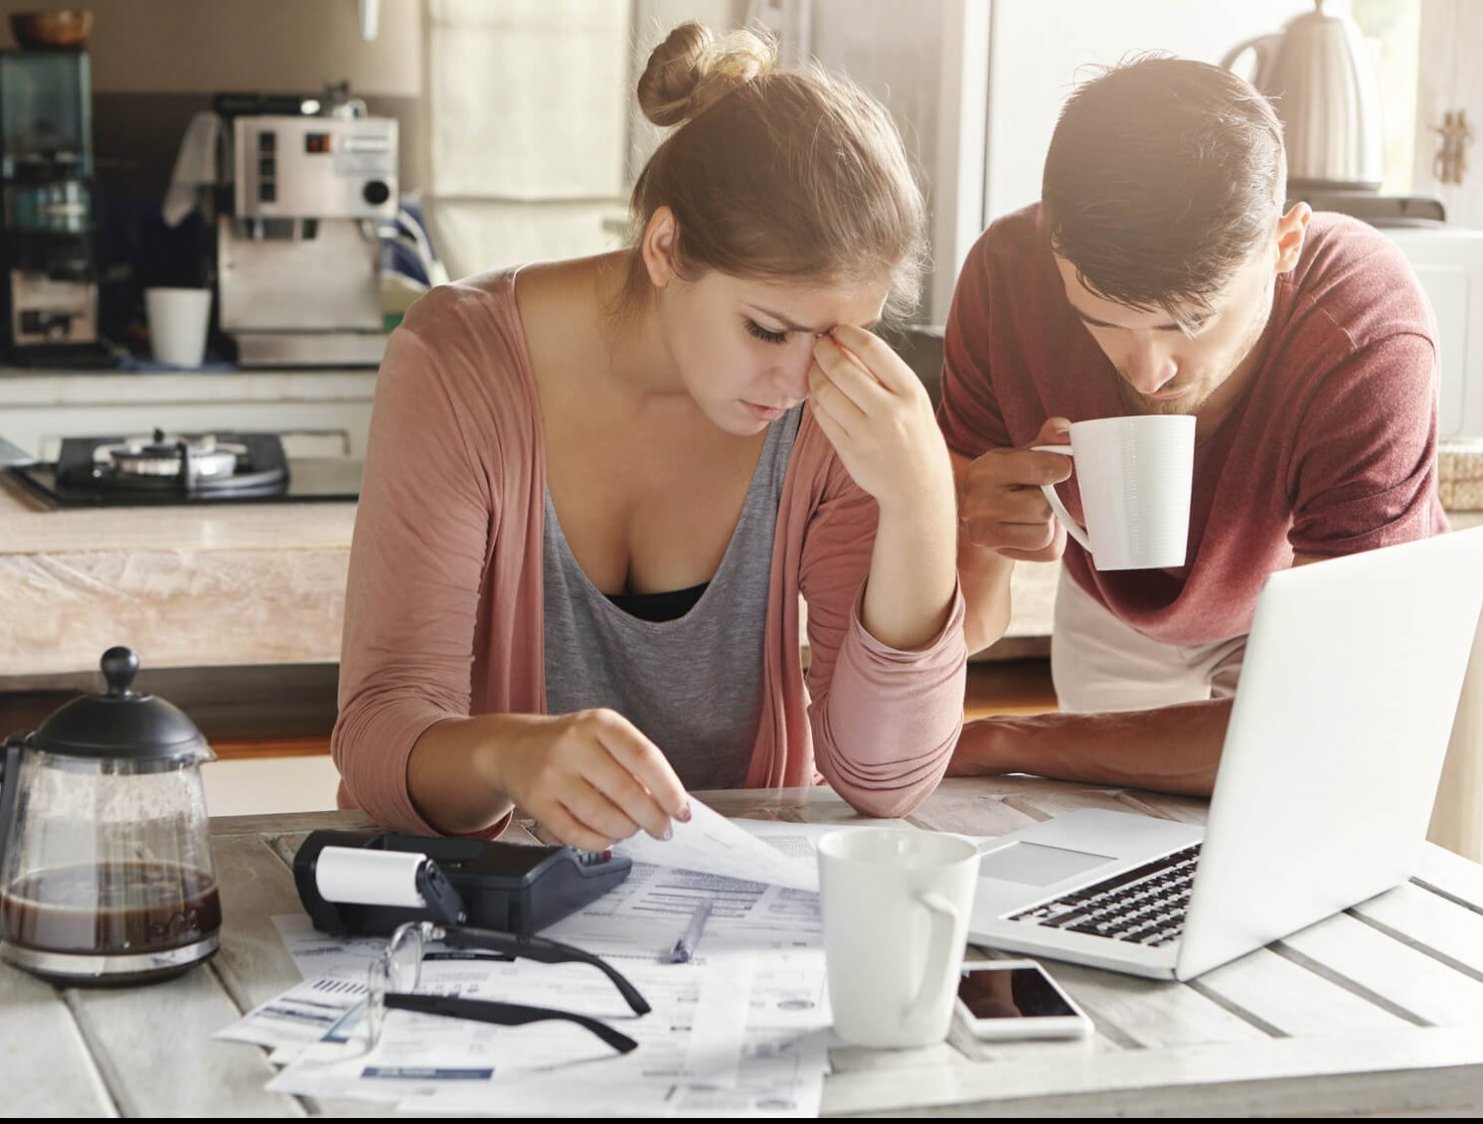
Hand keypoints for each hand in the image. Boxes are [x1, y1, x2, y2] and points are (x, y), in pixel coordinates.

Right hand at [489, 708, 690, 850]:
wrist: (513, 747)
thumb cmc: (571, 743)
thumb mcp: (603, 735)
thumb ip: (635, 762)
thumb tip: (669, 803)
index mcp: (600, 723)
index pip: (645, 757)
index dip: (669, 789)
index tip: (683, 811)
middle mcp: (573, 745)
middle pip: (627, 792)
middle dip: (653, 818)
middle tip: (663, 829)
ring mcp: (552, 775)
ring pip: (603, 817)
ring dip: (627, 830)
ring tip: (632, 828)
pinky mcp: (536, 803)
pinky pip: (577, 835)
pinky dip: (600, 841)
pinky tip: (608, 836)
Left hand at [808, 326, 954, 517]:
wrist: (919, 487)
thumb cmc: (915, 436)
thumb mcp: (913, 401)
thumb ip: (885, 374)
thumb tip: (847, 342)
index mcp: (910, 392)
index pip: (873, 349)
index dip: (847, 334)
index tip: (836, 329)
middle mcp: (890, 411)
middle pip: (843, 369)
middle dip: (823, 351)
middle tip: (817, 345)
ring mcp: (867, 433)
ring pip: (827, 393)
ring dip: (814, 374)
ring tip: (814, 368)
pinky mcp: (849, 451)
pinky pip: (822, 417)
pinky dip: (815, 400)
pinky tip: (816, 393)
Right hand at [958, 417, 1073, 561]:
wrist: (981, 516)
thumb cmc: (1007, 480)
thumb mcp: (1022, 455)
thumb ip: (1046, 440)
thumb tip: (1064, 430)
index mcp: (983, 471)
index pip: (1039, 470)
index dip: (1058, 467)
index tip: (1060, 467)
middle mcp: (976, 505)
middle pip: (1041, 507)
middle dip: (1047, 501)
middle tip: (1034, 494)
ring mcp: (984, 534)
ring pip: (1044, 532)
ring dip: (1046, 523)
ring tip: (1030, 514)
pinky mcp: (999, 554)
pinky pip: (1045, 551)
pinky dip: (1046, 541)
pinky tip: (1030, 530)